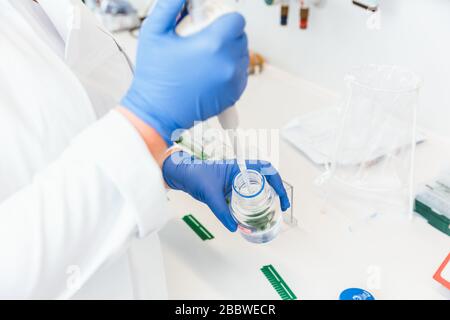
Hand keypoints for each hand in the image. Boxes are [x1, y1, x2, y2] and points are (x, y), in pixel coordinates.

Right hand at [121, 0, 248, 144]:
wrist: (157, 111)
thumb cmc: (154, 76)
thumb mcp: (154, 31)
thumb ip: (170, 5)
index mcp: (213, 44)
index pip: (237, 20)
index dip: (225, 17)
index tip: (212, 22)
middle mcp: (228, 63)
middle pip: (241, 37)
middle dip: (226, 34)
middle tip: (206, 39)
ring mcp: (233, 81)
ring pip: (242, 55)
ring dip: (229, 51)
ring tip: (207, 57)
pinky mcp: (233, 95)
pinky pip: (240, 74)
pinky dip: (230, 70)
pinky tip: (211, 71)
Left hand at [162, 151, 290, 231]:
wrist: (181, 174)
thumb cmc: (194, 175)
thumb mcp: (210, 194)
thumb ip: (221, 211)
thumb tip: (234, 227)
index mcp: (239, 167)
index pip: (266, 170)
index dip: (278, 182)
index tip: (281, 198)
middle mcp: (240, 172)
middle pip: (265, 179)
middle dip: (277, 191)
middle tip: (281, 206)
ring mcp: (235, 180)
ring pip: (256, 187)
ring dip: (265, 197)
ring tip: (271, 211)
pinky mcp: (229, 188)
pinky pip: (245, 194)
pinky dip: (252, 203)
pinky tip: (252, 214)